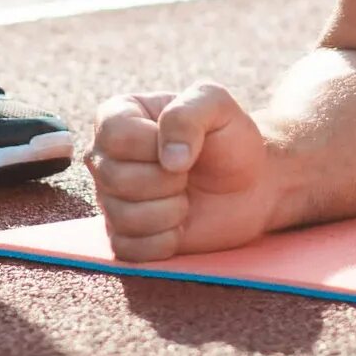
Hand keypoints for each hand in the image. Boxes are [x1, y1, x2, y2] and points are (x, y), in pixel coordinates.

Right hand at [85, 84, 278, 262]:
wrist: (250, 185)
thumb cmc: (229, 139)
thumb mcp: (216, 106)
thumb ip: (188, 114)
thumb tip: (169, 159)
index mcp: (118, 115)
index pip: (115, 135)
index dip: (153, 146)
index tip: (183, 149)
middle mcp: (105, 156)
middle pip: (114, 178)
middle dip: (166, 182)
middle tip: (187, 176)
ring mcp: (111, 198)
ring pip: (121, 217)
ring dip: (168, 213)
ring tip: (185, 199)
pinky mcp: (123, 235)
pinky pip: (127, 249)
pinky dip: (163, 243)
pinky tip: (178, 226)